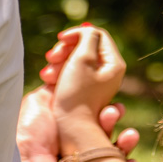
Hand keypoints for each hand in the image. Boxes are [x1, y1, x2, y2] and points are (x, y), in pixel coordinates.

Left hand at [18, 85, 138, 161]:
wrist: (20, 160)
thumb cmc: (27, 128)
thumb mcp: (42, 99)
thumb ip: (59, 88)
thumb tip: (70, 72)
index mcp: (68, 126)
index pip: (95, 114)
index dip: (107, 107)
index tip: (113, 102)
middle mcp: (76, 144)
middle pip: (106, 130)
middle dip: (114, 120)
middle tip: (112, 113)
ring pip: (112, 152)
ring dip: (124, 141)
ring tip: (125, 136)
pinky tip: (130, 161)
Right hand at [52, 26, 126, 144]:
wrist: (68, 131)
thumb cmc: (76, 95)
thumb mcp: (82, 59)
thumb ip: (87, 38)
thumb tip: (88, 30)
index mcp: (114, 64)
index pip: (97, 36)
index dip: (77, 34)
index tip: (60, 39)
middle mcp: (107, 73)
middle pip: (86, 48)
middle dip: (66, 49)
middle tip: (52, 58)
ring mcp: (95, 84)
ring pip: (75, 61)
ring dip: (59, 62)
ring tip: (48, 74)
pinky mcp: (81, 93)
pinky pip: (70, 74)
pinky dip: (58, 73)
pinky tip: (48, 80)